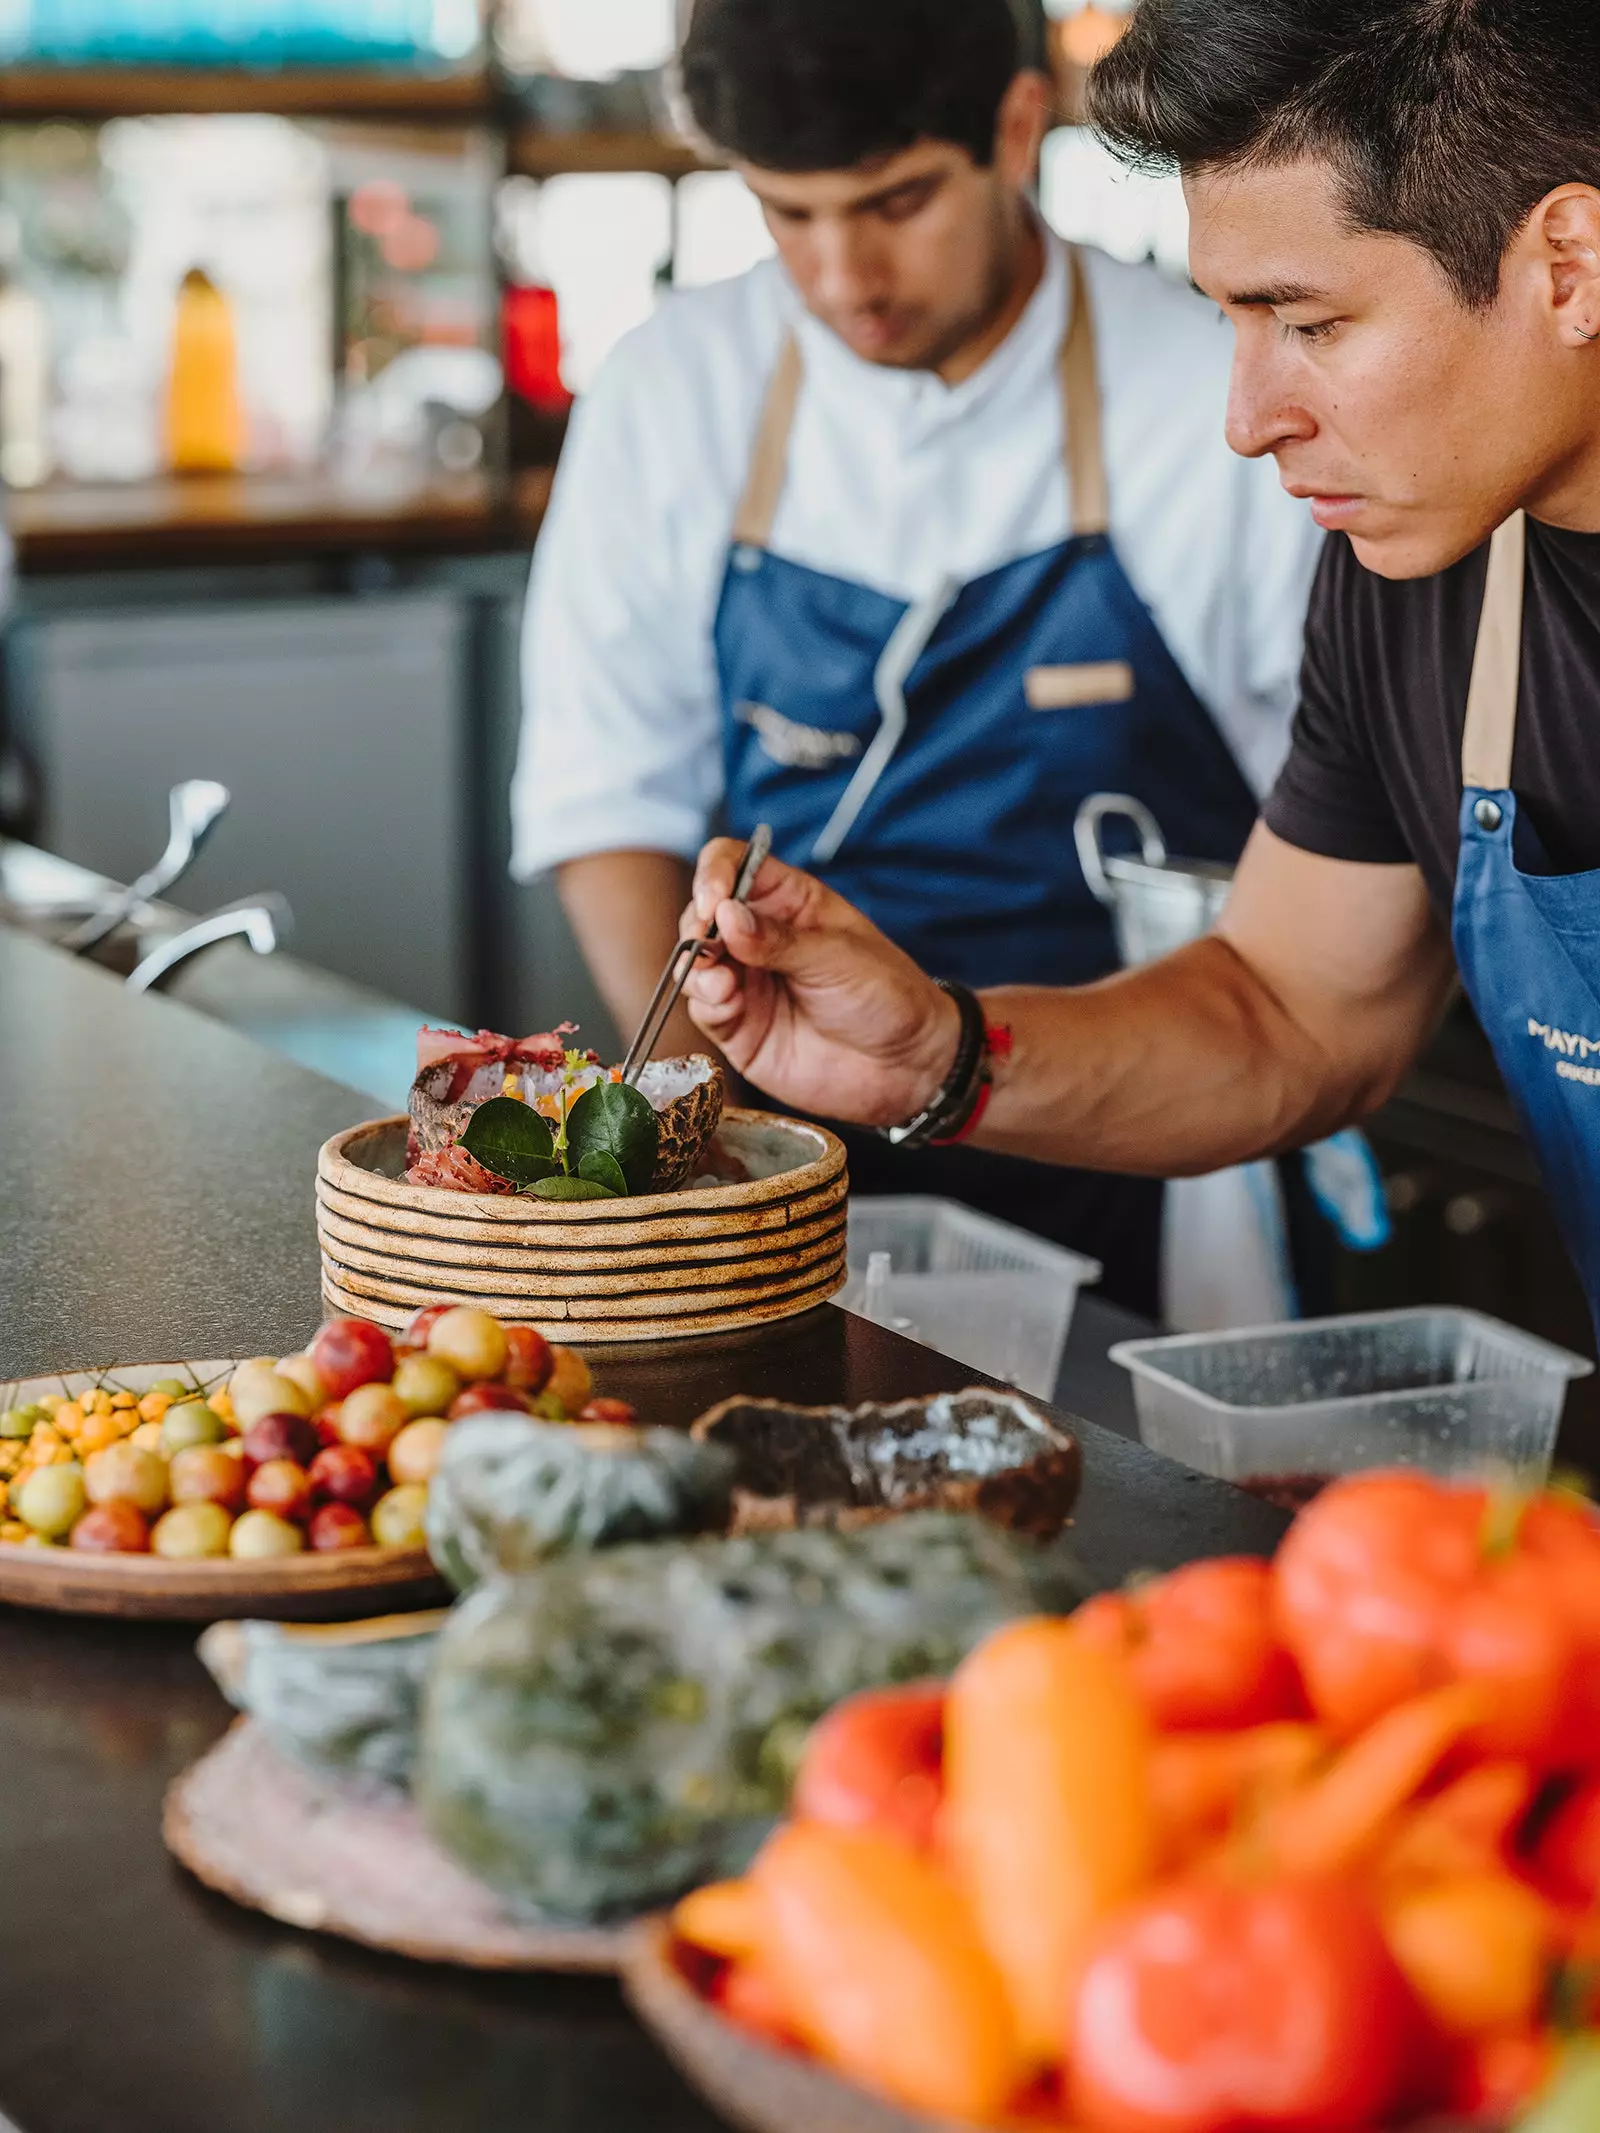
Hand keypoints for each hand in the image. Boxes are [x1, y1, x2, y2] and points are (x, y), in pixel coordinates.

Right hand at [681, 841, 961, 1128]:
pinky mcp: (739, 1027)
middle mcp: (758, 937)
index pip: (734, 865)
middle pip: (702, 913)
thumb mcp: (839, 957)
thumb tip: (724, 916)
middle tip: (706, 940)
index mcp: (789, 901)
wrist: (907, 1067)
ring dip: (695, 964)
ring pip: (695, 961)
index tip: (714, 899)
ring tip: (718, 979)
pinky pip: (704, 1007)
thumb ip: (779, 940)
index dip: (715, 874)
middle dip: (697, 924)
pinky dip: (704, 1000)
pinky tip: (723, 1000)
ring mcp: (746, 981)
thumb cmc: (887, 996)